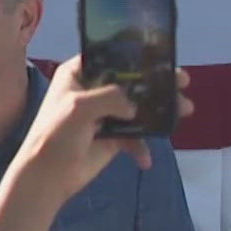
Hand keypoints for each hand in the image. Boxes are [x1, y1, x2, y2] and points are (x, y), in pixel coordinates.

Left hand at [14, 58, 190, 201]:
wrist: (47, 176)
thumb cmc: (55, 135)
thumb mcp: (80, 107)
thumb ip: (111, 97)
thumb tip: (135, 106)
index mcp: (79, 74)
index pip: (110, 56)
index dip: (136, 54)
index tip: (162, 54)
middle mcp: (93, 90)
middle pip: (131, 81)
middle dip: (157, 83)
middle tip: (182, 81)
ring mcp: (104, 114)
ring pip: (138, 108)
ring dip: (160, 111)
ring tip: (184, 110)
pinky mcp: (111, 138)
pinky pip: (135, 137)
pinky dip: (142, 146)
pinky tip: (145, 159)